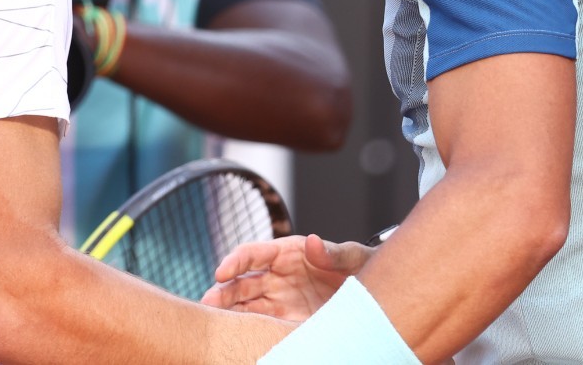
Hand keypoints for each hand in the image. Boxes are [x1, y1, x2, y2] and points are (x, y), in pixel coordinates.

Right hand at [200, 233, 373, 320]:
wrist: (374, 298)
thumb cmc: (361, 269)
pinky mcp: (284, 322)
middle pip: (241, 283)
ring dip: (228, 313)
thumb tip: (314, 242)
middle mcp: (276, 276)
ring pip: (244, 306)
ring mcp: (278, 300)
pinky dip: (246, 330)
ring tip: (214, 324)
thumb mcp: (353, 258)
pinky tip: (237, 338)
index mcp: (287, 253)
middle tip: (208, 304)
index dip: (234, 261)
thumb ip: (334, 252)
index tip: (221, 273)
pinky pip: (260, 326)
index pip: (252, 254)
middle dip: (222, 292)